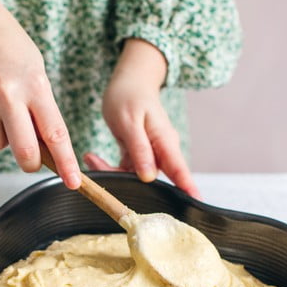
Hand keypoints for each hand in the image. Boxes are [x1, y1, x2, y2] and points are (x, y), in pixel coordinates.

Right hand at [0, 0, 80, 188]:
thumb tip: (45, 146)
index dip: (66, 163)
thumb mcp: (34, 69)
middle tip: (30, 158)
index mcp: (35, 85)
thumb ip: (40, 106)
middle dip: (30, 163)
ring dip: (0, 139)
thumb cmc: (6, 43)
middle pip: (25, 152)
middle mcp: (8, 95)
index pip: (55, 134)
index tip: (74, 182)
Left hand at [85, 38, 199, 197]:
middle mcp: (161, 150)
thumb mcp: (129, 121)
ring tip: (91, 158)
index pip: (179, 169)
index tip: (195, 204)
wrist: (129, 82)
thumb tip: (149, 177)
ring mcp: (151, 154)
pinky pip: (126, 170)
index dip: (187, 189)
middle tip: (99, 170)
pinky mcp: (139, 155)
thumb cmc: (129, 96)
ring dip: (111, 172)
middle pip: (152, 179)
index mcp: (165, 141)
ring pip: (134, 176)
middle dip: (126, 182)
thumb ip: (140, 149)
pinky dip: (108, 167)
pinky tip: (92, 157)